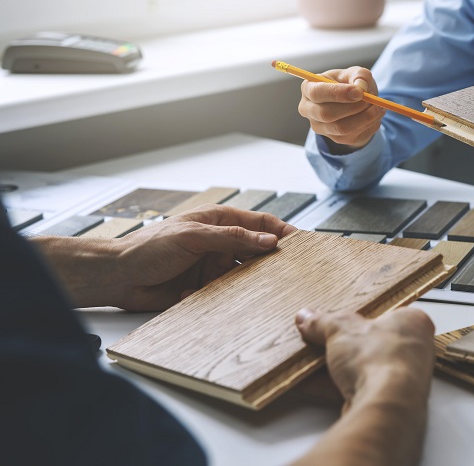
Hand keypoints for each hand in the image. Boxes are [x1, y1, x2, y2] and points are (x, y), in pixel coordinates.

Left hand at [36, 204, 295, 310]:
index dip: (283, 232)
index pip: (261, 222)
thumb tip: (268, 239)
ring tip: (270, 293)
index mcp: (220, 222)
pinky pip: (228, 296)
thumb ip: (232, 237)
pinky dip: (232, 300)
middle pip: (258, 251)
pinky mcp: (206, 290)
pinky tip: (234, 305)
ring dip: (253, 284)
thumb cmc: (148, 248)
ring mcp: (214, 267)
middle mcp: (221, 244)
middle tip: (294, 273)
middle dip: (273, 261)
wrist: (116, 278)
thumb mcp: (193, 237)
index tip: (303, 244)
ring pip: (246, 276)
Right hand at [294, 307, 433, 465]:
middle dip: (340, 344)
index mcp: (412, 324)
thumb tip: (310, 318)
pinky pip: (353, 389)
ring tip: (309, 360)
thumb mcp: (341, 329)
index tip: (333, 319)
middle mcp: (412, 351)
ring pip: (359, 368)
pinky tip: (310, 382)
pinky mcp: (384, 402)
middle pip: (368, 343)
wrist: (384, 406)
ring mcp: (400, 380)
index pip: (382, 314)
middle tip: (317, 338)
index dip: (355, 318)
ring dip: (332, 367)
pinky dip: (332, 386)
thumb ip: (323, 323)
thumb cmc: (382, 361)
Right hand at [297, 66, 385, 153]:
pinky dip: (369, 125)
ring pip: (342, 128)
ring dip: (365, 118)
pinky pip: (353, 135)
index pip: (316, 93)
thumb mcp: (356, 73)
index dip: (338, 93)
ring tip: (378, 107)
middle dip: (353, 107)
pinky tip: (375, 115)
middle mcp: (309, 110)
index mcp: (309, 88)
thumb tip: (361, 87)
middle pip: (326, 114)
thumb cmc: (351, 84)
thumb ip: (360, 75)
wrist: (356, 103)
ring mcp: (320, 127)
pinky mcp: (335, 139)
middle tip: (370, 100)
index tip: (359, 92)